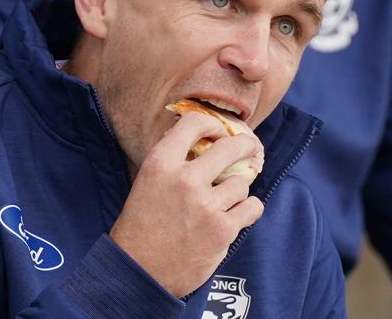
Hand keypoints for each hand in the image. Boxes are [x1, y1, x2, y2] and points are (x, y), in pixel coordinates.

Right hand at [108, 111, 265, 297]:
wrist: (139, 270)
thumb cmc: (142, 224)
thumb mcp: (147, 181)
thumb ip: (172, 160)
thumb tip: (202, 138)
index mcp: (161, 163)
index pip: (195, 122)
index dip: (213, 124)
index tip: (219, 132)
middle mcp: (185, 179)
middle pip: (231, 147)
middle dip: (245, 146)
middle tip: (250, 148)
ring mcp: (206, 205)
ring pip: (242, 182)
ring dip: (237, 190)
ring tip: (225, 200)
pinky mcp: (223, 230)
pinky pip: (252, 207)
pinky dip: (247, 210)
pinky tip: (237, 214)